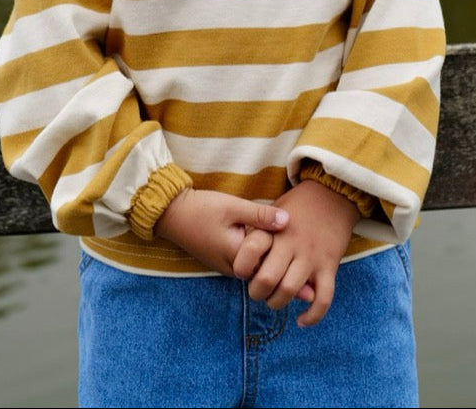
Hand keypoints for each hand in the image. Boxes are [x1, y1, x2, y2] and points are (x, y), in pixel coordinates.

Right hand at [154, 188, 287, 276]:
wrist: (171, 214)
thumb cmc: (201, 209)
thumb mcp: (233, 207)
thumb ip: (260, 215)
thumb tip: (288, 221)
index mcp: (237, 258)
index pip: (271, 262)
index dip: (286, 252)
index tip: (300, 247)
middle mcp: (233, 269)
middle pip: (266, 268)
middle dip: (282, 260)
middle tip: (304, 259)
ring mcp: (227, 267)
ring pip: (256, 267)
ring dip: (270, 258)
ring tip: (290, 249)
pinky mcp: (223, 261)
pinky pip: (247, 263)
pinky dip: (258, 256)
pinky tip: (269, 244)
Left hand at [246, 178, 361, 326]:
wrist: (334, 195)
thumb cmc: (298, 206)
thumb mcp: (275, 210)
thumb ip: (259, 230)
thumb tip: (239, 252)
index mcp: (275, 228)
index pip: (249, 250)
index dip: (241, 267)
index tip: (242, 271)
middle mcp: (292, 243)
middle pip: (268, 279)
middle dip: (257, 292)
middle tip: (257, 291)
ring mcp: (312, 256)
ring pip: (291, 290)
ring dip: (278, 303)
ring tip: (274, 300)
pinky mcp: (330, 266)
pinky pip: (323, 298)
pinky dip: (312, 315)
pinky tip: (301, 321)